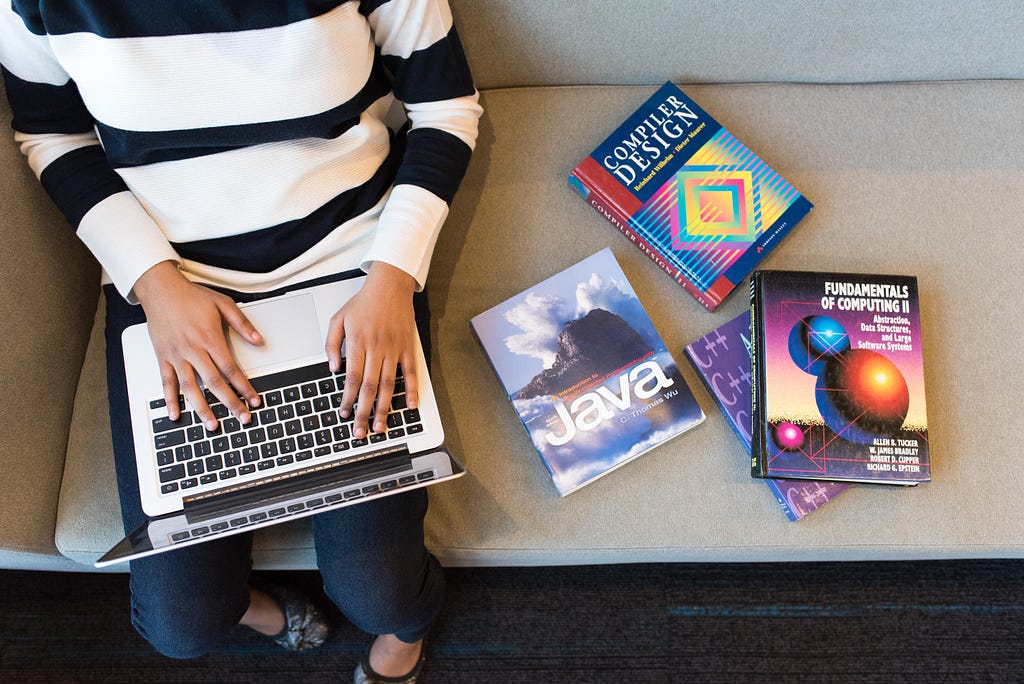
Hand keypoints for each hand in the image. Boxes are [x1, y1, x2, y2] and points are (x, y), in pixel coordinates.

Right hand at [133, 261, 262, 429]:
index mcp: (210, 338)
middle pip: (214, 383)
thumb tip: (260, 341)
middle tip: (242, 418)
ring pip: (190, 387)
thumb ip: (242, 324)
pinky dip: (170, 400)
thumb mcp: (223, 304)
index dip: (244, 387)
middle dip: (230, 403)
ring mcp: (176, 355)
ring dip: (202, 408)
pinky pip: (166, 382)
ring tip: (212, 425)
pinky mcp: (162, 357)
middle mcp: (192, 350)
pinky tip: (176, 414)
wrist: (160, 289)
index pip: (231, 369)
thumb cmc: (191, 296)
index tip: (254, 400)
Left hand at [324, 262, 419, 438]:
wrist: (390, 286)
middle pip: (369, 387)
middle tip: (360, 431)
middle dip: (363, 412)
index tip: (344, 414)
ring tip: (380, 426)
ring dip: (384, 407)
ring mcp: (394, 350)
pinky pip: (411, 373)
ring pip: (389, 385)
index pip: (351, 378)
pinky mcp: (408, 348)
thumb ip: (331, 344)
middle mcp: (377, 349)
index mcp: (358, 343)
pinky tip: (410, 406)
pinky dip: (412, 390)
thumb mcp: (338, 319)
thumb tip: (333, 368)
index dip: (347, 399)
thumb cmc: (364, 303)